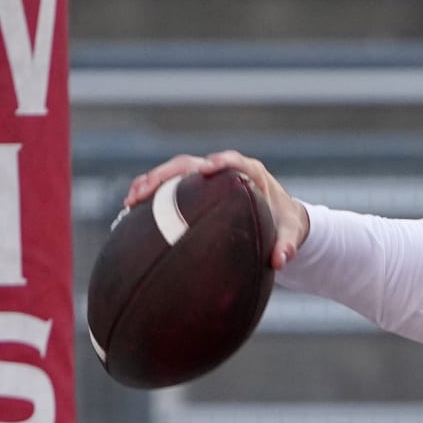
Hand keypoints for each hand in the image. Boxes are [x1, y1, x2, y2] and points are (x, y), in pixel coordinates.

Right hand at [123, 149, 310, 270]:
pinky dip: (150, 195)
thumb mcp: (291, 233)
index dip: (220, 162)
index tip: (208, 167)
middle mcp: (224, 170)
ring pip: (174, 173)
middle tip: (149, 188)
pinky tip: (130, 210)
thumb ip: (287, 245)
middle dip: (168, 173)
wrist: (279, 218)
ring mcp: (205, 178)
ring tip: (131, 200)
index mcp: (250, 173)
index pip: (234, 161)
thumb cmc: (284, 222)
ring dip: (151, 183)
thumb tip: (280, 261)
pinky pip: (168, 188)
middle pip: (192, 164)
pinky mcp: (193, 189)